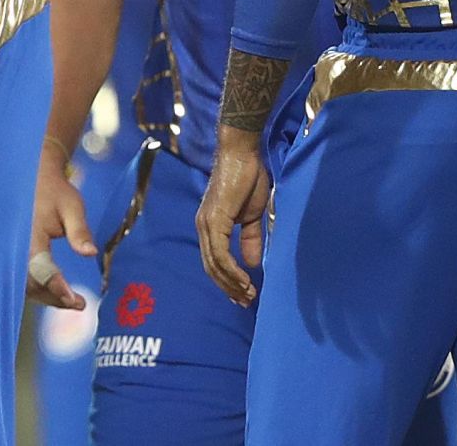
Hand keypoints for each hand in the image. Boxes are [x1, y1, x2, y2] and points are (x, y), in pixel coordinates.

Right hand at [27, 137, 93, 309]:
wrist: (35, 179)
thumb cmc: (55, 192)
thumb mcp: (72, 206)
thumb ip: (79, 230)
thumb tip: (90, 253)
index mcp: (28, 234)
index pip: (40, 268)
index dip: (56, 287)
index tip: (75, 300)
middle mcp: (15, 247)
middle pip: (30, 283)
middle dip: (54, 297)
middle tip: (79, 303)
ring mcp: (12, 253)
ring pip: (25, 285)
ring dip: (47, 296)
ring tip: (73, 301)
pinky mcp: (15, 256)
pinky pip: (24, 279)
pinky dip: (41, 288)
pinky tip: (59, 292)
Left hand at [195, 126, 271, 306]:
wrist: (243, 153)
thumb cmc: (248, 178)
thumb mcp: (251, 215)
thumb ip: (250, 239)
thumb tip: (253, 264)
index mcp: (210, 226)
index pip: (214, 261)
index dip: (227, 280)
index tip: (244, 295)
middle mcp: (204, 227)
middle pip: (211, 268)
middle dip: (229, 288)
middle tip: (246, 302)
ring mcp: (206, 223)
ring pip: (214, 264)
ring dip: (232, 283)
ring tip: (249, 295)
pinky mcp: (214, 219)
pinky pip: (220, 253)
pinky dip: (232, 270)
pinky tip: (245, 280)